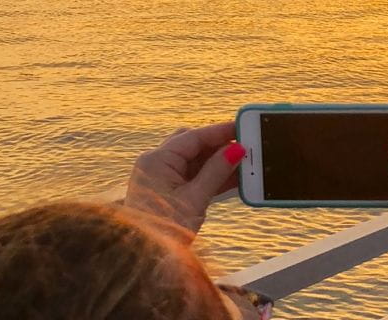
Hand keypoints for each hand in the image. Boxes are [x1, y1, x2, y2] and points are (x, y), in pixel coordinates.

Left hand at [124, 122, 244, 235]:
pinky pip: (194, 176)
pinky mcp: (168, 192)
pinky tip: (233, 178)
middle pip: (193, 144)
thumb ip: (217, 171)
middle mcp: (157, 164)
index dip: (220, 131)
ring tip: (243, 163)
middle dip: (219, 145)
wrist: (143, 259)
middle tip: (244, 145)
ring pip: (195, 161)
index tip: (242, 128)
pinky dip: (211, 176)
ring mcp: (162, 178)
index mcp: (157, 160)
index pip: (193, 136)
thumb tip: (236, 150)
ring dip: (218, 162)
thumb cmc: (164, 229)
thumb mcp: (195, 198)